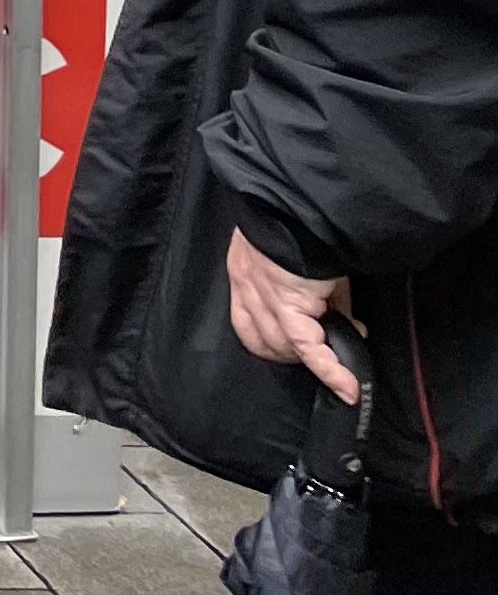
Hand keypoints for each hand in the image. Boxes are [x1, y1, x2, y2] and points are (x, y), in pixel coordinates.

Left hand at [225, 230, 359, 401]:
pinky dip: (330, 370)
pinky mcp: (287, 304)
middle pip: (262, 340)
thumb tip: (349, 324)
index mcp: (245, 272)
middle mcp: (247, 287)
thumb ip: (323, 296)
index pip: (247, 321)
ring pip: (283, 347)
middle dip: (291, 354)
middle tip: (321, 354)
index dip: (272, 340)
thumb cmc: (304, 227)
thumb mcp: (307, 263)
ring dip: (312, 359)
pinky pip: (307, 348)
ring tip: (338, 358)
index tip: (296, 349)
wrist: (302, 208)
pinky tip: (348, 387)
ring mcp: (263, 297)